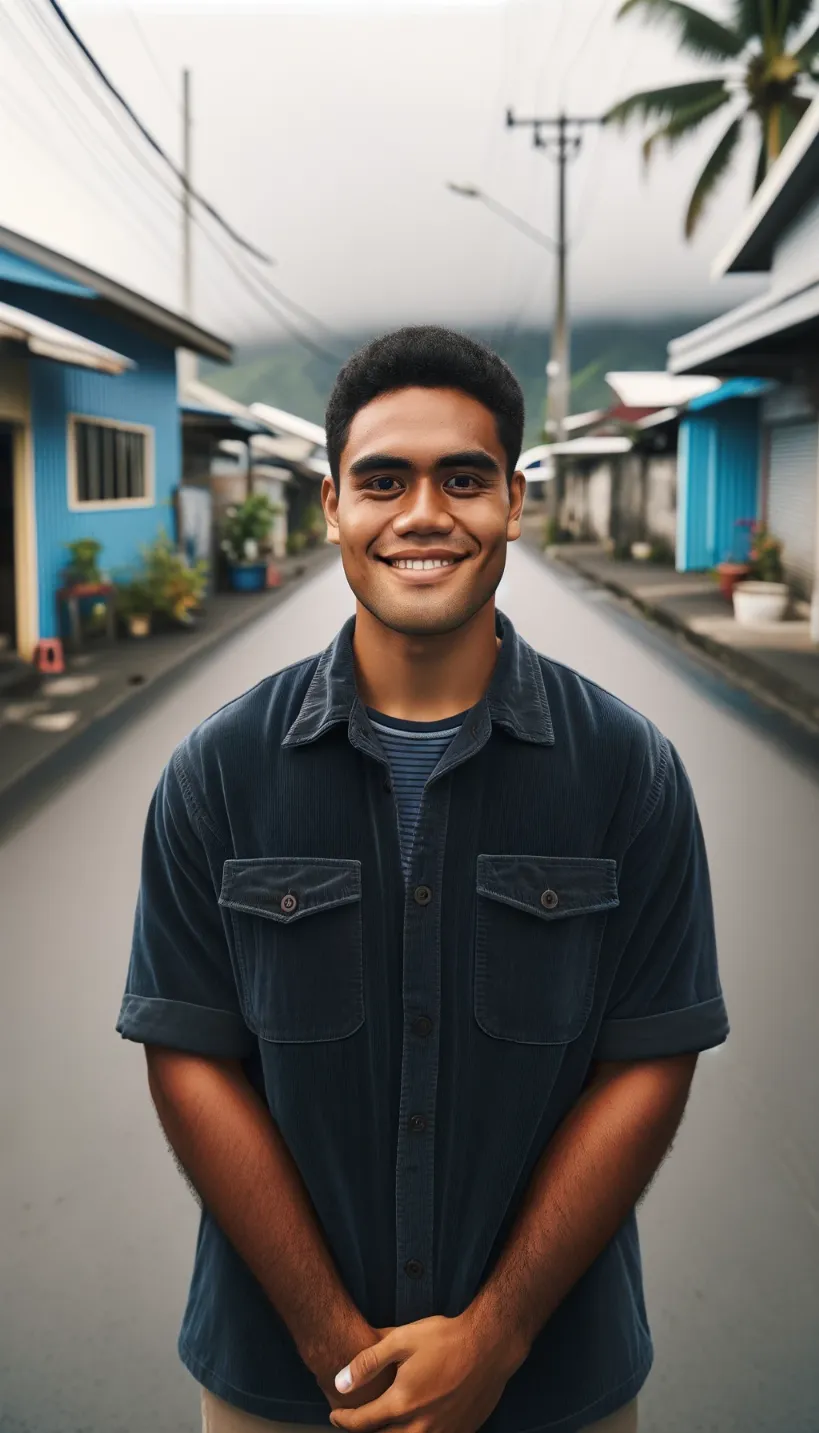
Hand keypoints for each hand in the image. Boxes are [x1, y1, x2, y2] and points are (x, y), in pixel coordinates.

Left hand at [328, 1311, 519, 1432]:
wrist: (489, 1347)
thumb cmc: (445, 1339)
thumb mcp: (402, 1340)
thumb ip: (368, 1362)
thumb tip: (339, 1383)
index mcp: (402, 1403)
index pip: (362, 1423)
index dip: (344, 1420)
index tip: (334, 1415)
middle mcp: (420, 1426)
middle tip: (355, 1423)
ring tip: (382, 1424)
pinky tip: (414, 1423)